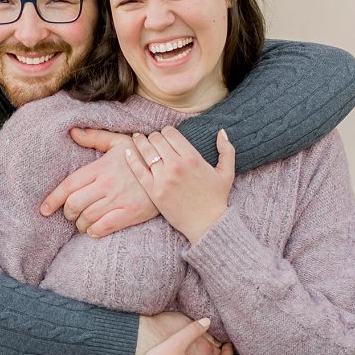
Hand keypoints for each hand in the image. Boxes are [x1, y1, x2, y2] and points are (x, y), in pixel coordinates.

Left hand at [39, 127, 159, 237]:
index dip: (53, 200)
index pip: (69, 185)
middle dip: (68, 213)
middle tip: (71, 215)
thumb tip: (73, 132)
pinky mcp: (131, 213)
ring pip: (87, 218)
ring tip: (83, 223)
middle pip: (74, 205)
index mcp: (100, 167)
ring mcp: (118, 200)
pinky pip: (104, 227)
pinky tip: (93, 230)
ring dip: (80, 224)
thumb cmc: (142, 156)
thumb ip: (95, 137)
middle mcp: (106, 184)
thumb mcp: (119, 141)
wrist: (170, 170)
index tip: (44, 210)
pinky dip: (94, 231)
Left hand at [125, 127, 234, 242]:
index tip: (165, 134)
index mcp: (192, 157)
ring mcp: (163, 178)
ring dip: (140, 142)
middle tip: (152, 138)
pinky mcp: (153, 191)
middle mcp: (176, 165)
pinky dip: (131, 158)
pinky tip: (127, 152)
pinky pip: (138, 170)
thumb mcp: (226, 172)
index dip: (166, 131)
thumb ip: (226, 150)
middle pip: (156, 139)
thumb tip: (221, 131)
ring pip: (146, 151)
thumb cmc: (216, 198)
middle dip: (154, 136)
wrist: (206, 223)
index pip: (171, 133)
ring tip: (137, 139)